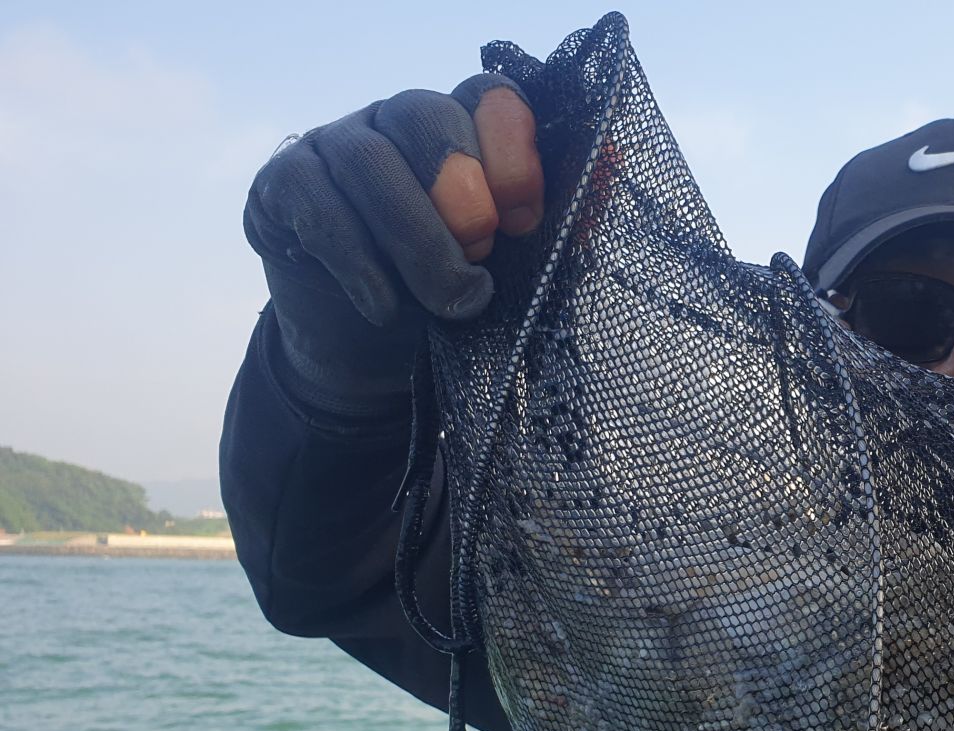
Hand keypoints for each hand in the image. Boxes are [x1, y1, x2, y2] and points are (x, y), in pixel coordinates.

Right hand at [243, 74, 545, 408]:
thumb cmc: (456, 297)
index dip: (511, 146)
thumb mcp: (519, 268)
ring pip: (369, 163)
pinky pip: (318, 207)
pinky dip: (359, 263)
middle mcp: (394, 122)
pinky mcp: (281, 189)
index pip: (487, 95)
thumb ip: (565, 220)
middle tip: (483, 257)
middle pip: (425, 116)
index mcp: (462, 128)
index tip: (528, 218)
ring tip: (449, 303)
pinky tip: (387, 307)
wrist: (373, 355)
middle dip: (462, 192)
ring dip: (416, 239)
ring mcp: (333, 148)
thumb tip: (615, 163)